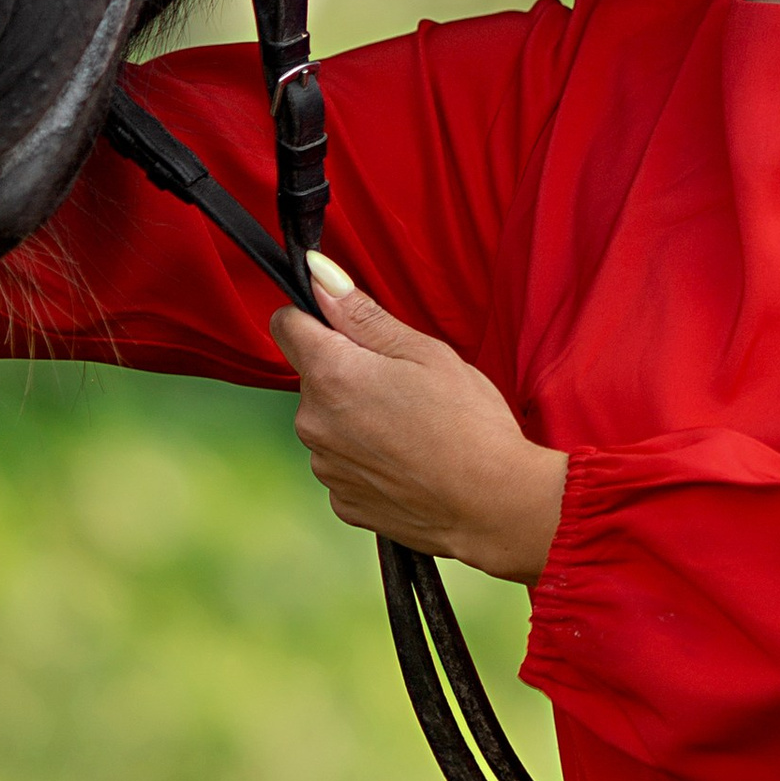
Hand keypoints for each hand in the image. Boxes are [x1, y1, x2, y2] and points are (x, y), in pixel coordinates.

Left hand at [273, 265, 567, 583]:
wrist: (493, 505)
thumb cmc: (467, 423)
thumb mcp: (423, 351)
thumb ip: (361, 313)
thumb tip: (318, 276)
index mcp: (331, 374)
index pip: (286, 324)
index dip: (316, 317)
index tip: (348, 325)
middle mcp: (313, 423)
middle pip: (314, 377)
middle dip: (348, 371)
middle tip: (404, 382)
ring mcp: (326, 467)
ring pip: (329, 422)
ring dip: (356, 417)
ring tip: (412, 425)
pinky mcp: (342, 501)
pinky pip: (343, 463)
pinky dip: (367, 457)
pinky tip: (408, 459)